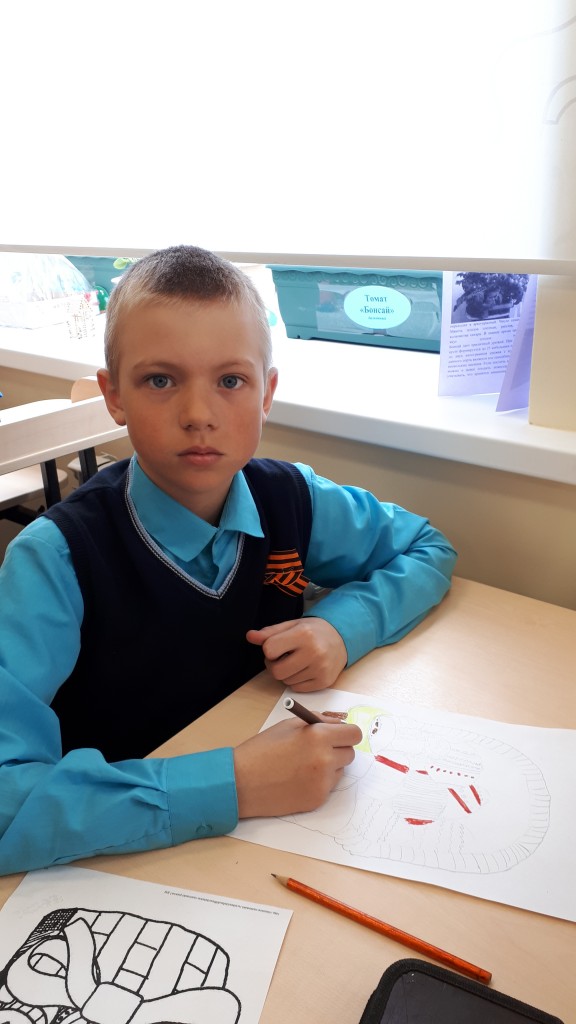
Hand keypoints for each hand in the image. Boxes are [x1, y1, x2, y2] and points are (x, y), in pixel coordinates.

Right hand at [233, 717, 362, 817]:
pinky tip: (298, 779)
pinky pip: (329, 786)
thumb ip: (318, 721)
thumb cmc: (262, 750)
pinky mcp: (318, 799)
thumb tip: (338, 724)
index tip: (339, 735)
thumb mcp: (288, 725)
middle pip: (350, 753)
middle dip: (338, 749)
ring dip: (330, 766)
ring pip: (341, 770)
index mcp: (319, 736)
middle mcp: (325, 759)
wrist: (242, 782)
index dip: (346, 733)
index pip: (353, 733)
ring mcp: (323, 782)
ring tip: (304, 765)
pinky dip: (320, 782)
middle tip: (319, 749)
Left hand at [246, 618, 346, 691]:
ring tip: (296, 661)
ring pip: (286, 681)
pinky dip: (296, 681)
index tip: (278, 646)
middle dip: (274, 665)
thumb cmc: (313, 631)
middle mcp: (314, 652)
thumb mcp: (292, 625)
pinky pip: (297, 688)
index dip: (269, 649)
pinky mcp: (324, 682)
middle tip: (282, 657)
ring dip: (286, 673)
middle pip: (276, 671)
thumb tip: (250, 636)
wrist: (341, 639)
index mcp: (303, 634)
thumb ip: (270, 632)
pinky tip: (304, 669)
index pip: (269, 650)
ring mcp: (320, 669)